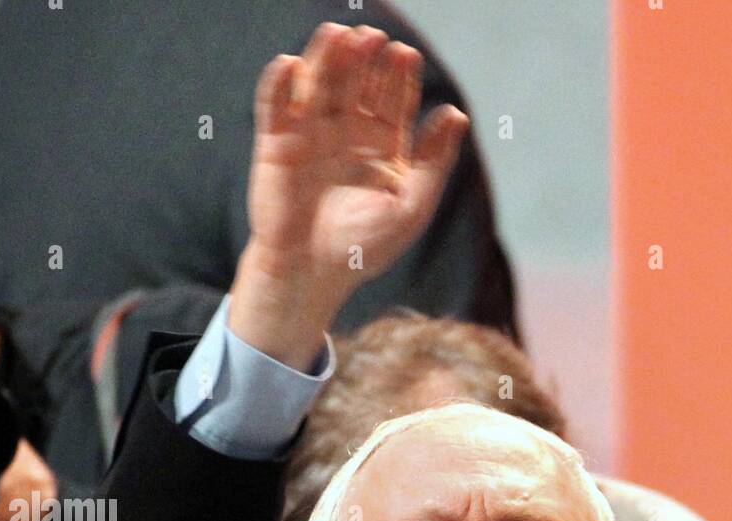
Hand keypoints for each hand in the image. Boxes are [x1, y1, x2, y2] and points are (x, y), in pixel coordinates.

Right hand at [231, 23, 467, 368]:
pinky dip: (279, 84)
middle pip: (357, 82)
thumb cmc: (364, 248)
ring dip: (326, 57)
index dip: (398, 76)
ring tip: (339, 35)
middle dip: (365, 59)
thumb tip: (457, 113)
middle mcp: (346, 132)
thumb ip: (434, 161)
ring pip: (318, 83)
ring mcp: (310, 133)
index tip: (405, 55)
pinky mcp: (276, 143)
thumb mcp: (411, 206)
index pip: (392, 98)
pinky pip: (275, 106)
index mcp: (381, 144)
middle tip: (374, 38)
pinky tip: (291, 64)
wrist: (312, 274)